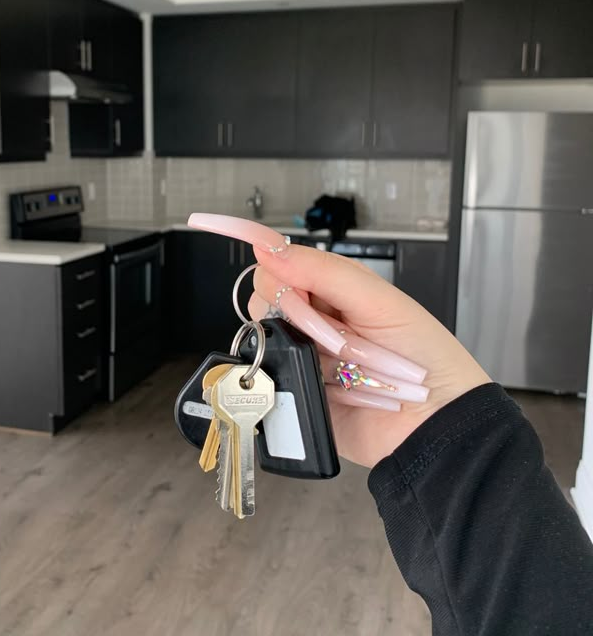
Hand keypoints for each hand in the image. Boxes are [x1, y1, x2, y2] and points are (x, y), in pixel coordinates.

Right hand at [189, 214, 490, 467]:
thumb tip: (271, 249)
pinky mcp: (293, 391)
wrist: (435, 427)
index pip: (285, 262)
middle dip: (291, 307)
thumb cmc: (425, 357)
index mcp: (336, 291)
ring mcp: (302, 355)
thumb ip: (326, 273)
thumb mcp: (381, 302)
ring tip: (334, 365)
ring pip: (262, 333)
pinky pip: (263, 374)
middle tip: (330, 332)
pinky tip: (306, 380)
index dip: (265, 254)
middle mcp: (315, 320)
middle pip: (267, 295)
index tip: (226, 235)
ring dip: (291, 343)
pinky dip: (274, 373)